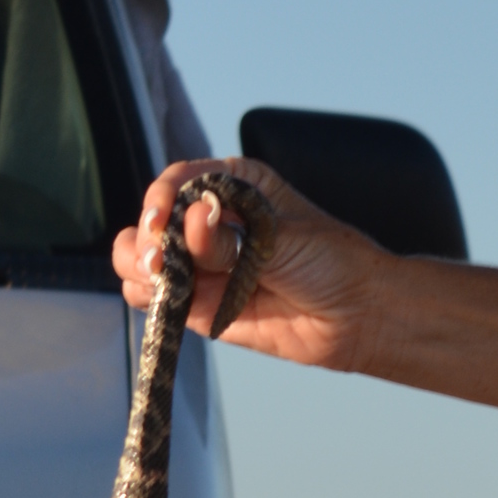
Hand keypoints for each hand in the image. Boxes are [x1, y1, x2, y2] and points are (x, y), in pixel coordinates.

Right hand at [115, 159, 386, 371]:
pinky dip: (149, 296)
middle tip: (163, 260)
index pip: (180, 180)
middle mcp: (210, 221)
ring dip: (140, 267)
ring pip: (140, 258)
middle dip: (148, 239)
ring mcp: (200, 262)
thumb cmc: (333, 262)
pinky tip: (168, 298)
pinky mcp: (196, 301)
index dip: (163, 198)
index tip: (163, 220)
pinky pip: (151, 295)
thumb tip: (193, 219)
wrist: (357, 316)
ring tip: (165, 278)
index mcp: (233, 185)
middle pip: (151, 220)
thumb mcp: (283, 238)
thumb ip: (232, 237)